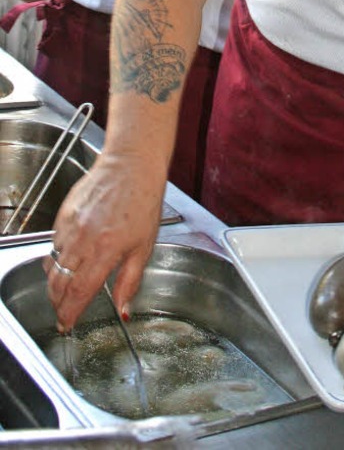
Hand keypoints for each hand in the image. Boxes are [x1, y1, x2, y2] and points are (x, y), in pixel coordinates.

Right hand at [44, 152, 164, 330]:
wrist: (131, 166)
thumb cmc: (143, 202)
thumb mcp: (144, 246)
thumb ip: (130, 281)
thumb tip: (123, 310)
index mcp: (106, 250)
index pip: (79, 292)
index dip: (70, 313)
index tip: (67, 324)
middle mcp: (83, 239)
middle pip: (59, 283)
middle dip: (57, 303)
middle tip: (63, 312)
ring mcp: (70, 226)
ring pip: (52, 265)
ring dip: (55, 283)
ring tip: (63, 291)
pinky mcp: (63, 215)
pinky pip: (54, 244)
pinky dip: (57, 258)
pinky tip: (69, 260)